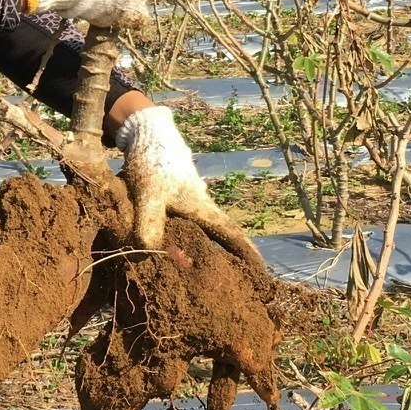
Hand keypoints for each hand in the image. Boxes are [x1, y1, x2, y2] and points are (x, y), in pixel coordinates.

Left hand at [115, 106, 262, 269]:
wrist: (148, 133)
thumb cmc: (154, 163)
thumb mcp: (149, 195)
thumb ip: (150, 222)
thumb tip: (151, 251)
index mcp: (202, 208)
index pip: (231, 235)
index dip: (247, 253)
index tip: (262, 272)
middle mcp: (201, 205)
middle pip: (221, 234)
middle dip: (231, 254)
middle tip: (238, 276)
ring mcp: (191, 198)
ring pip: (205, 227)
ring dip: (210, 245)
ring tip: (209, 266)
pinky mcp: (177, 193)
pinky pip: (189, 221)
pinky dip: (190, 235)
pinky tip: (179, 244)